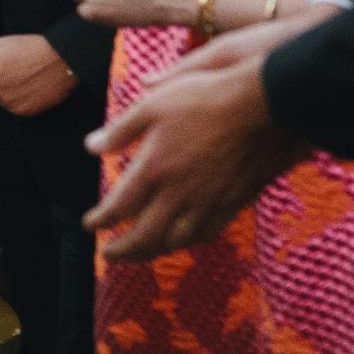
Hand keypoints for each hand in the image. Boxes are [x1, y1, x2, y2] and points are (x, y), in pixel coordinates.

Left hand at [0, 34, 76, 116]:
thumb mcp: (0, 42)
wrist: (62, 61)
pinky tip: (31, 87)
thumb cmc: (30, 47)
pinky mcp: (22, 112)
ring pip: (0, 96)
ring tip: (25, 75)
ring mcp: (7, 103)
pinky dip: (20, 98)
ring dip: (7, 88)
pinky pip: (14, 106)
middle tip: (15, 65)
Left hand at [85, 28, 309, 257]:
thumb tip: (91, 147)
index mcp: (154, 169)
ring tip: (141, 253)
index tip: (89, 224)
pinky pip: (206, 234)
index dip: (101, 220)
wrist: (264, 108)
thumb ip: (121, 130)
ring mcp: (208, 202)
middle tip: (108, 254)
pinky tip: (183, 239)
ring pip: (175, 241)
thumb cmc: (206, 99)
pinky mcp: (233, 203)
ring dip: (153, 252)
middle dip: (123, 249)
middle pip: (145, 235)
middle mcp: (179, 194)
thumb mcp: (153, 105)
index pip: (119, 207)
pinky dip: (187, 243)